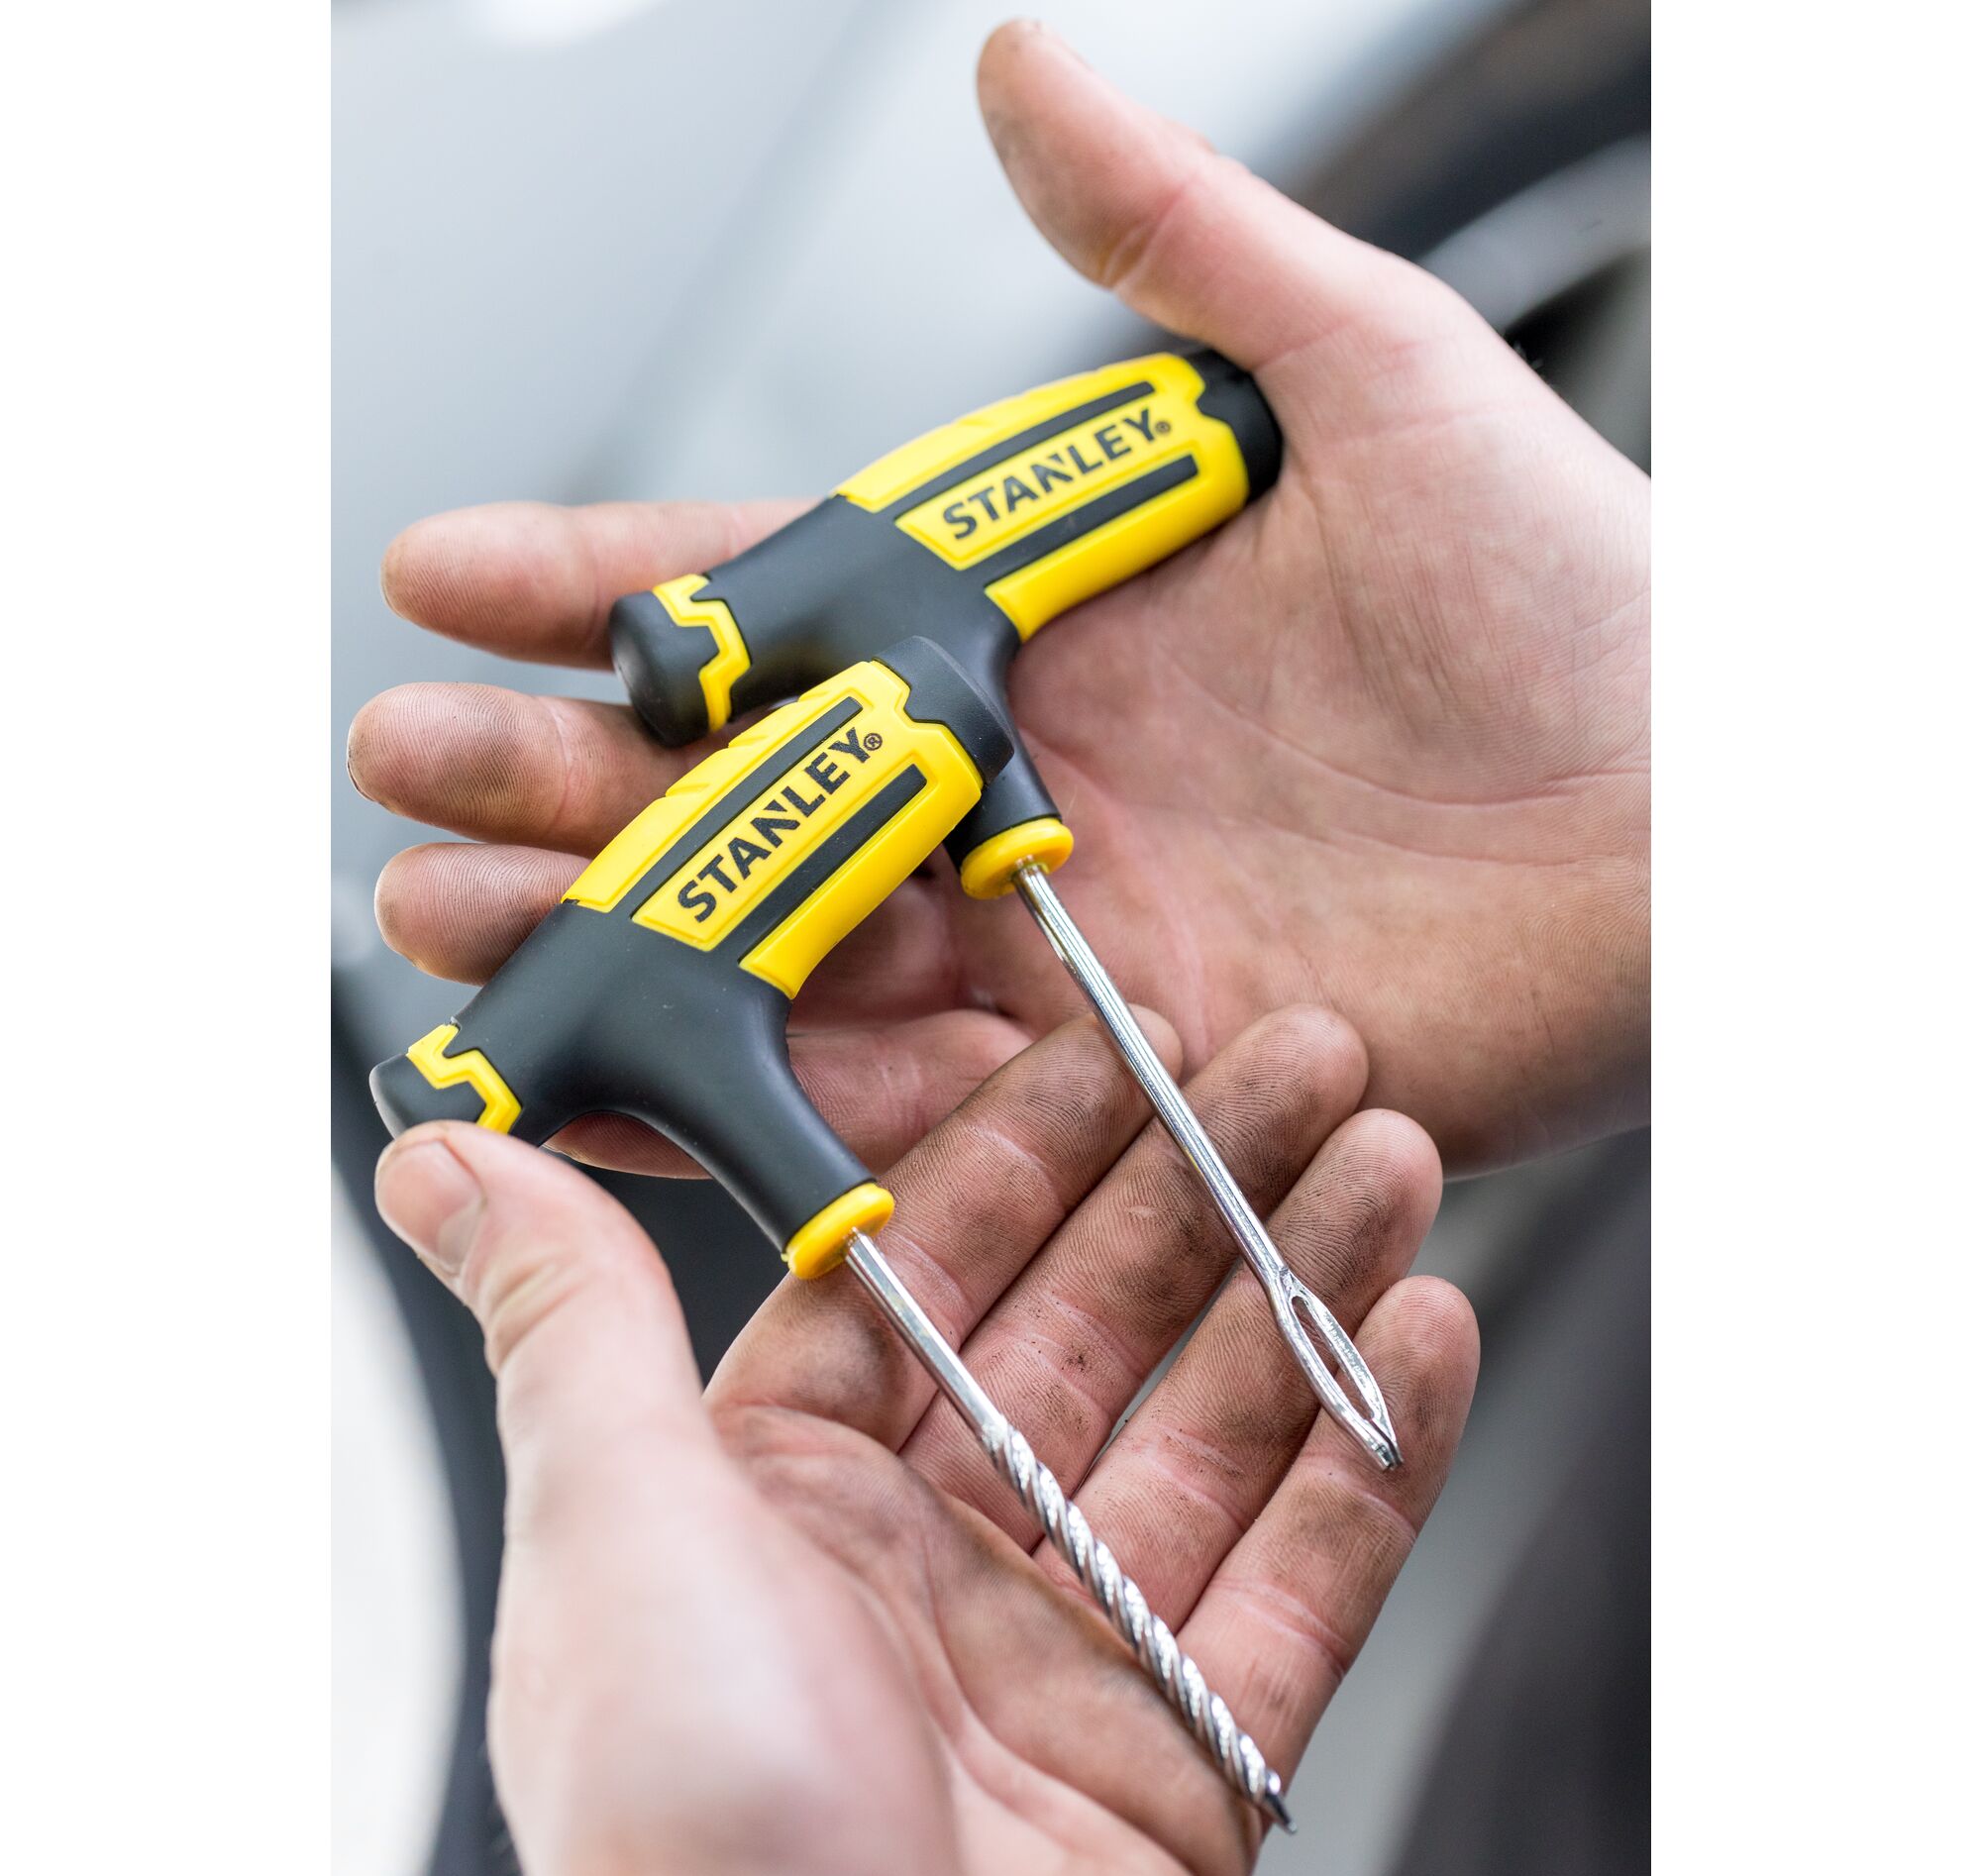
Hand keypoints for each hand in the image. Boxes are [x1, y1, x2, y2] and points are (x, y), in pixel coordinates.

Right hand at [350, 20, 1646, 1174]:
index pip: (780, 593)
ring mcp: (1052, 937)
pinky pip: (900, 1103)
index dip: (607, 587)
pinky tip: (622, 1097)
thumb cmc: (1573, 590)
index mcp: (1043, 619)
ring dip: (610, 944)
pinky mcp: (1108, 1072)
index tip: (448, 573)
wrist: (1703, 817)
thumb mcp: (1360, 370)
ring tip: (443, 934)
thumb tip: (1013, 62)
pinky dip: (756, 1109)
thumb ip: (1172, 239)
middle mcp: (1020, 782)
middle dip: (555, 781)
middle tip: (401, 777)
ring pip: (780, 951)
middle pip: (740, 789)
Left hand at [374, 1009, 1475, 1875]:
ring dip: (1306, 1281)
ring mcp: (1072, 1661)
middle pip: (1100, 1324)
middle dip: (1204, 1181)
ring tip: (1388, 1152)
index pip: (935, 1264)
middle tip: (1302, 1056)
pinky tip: (1424, 1329)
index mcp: (789, 1495)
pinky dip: (1373, 1451)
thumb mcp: (611, 1519)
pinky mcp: (1189, 1762)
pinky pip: (1304, 1576)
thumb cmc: (684, 1830)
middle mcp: (932, 1565)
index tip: (1121, 1031)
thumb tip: (439, 1163)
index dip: (1037, 1139)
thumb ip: (569, 1318)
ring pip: (1220, 1424)